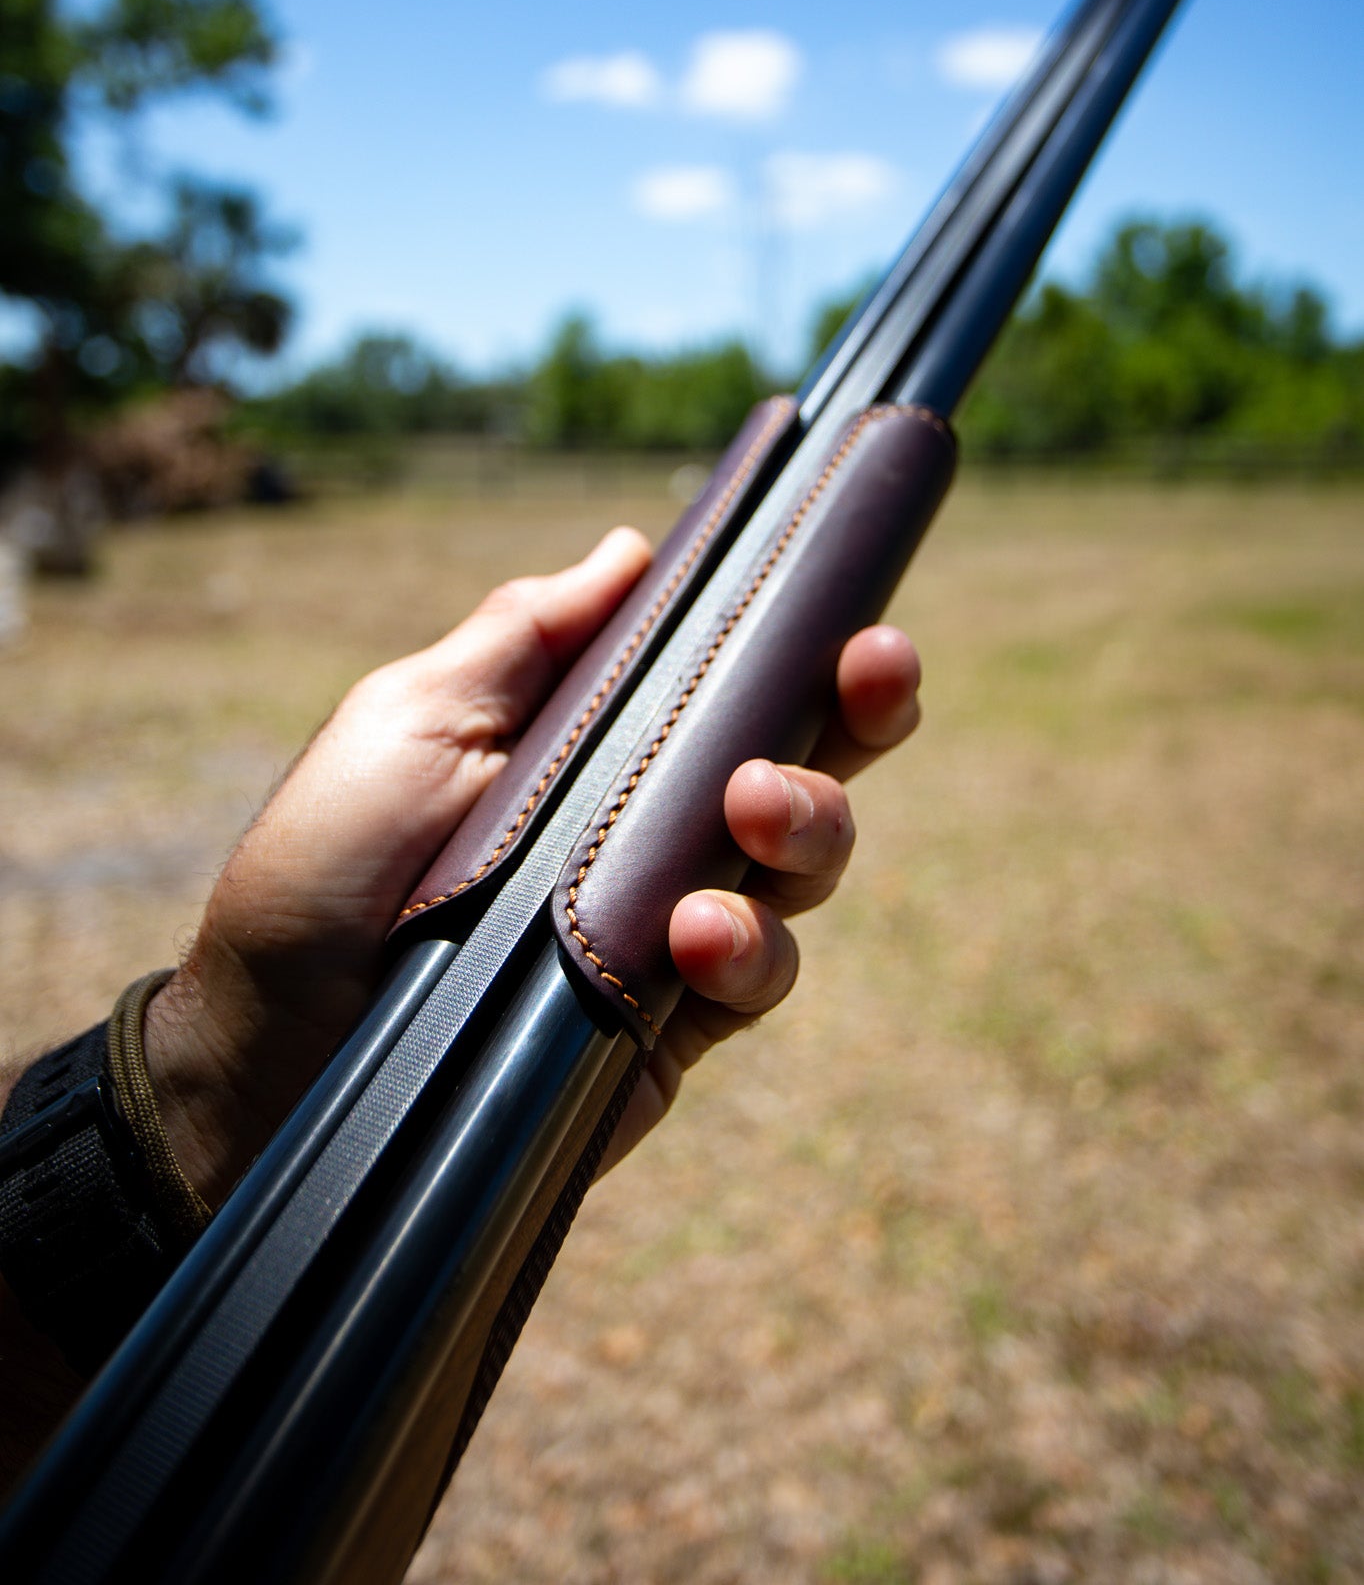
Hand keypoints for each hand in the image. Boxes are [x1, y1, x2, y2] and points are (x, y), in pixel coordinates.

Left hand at [144, 528, 922, 1205]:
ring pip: (804, 872)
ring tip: (753, 810)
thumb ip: (524, 639)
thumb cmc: (326, 867)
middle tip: (866, 675)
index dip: (818, 647)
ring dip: (809, 825)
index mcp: (607, 743)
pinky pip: (756, 981)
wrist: (272, 1042)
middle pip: (809, 765)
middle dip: (860, 714)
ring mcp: (671, 930)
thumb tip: (632, 547)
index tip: (862, 614)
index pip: (739, 684)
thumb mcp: (411, 720)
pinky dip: (746, 949)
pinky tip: (696, 933)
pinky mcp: (668, 1029)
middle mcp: (654, 829)